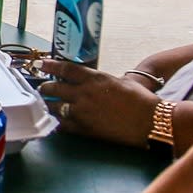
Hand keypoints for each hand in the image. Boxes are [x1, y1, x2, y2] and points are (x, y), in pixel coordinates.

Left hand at [38, 60, 158, 145]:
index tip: (41, 64)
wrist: (151, 121)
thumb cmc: (141, 100)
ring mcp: (83, 112)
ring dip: (48, 106)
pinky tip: (55, 123)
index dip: (51, 65)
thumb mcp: (121, 82)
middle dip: (45, 88)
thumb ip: (102, 81)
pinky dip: (57, 123)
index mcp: (95, 78)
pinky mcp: (85, 129)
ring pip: (55, 107)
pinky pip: (63, 126)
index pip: (66, 69)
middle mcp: (85, 93)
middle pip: (55, 88)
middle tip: (43, 88)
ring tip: (46, 105)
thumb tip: (93, 83)